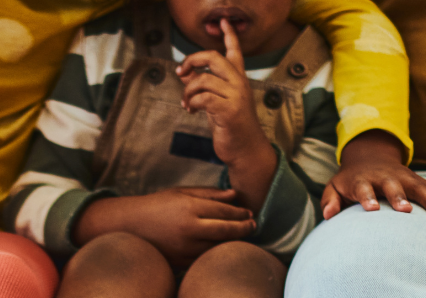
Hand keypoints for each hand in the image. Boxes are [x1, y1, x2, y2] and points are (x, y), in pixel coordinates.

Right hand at [74, 188, 255, 267]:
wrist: (128, 228)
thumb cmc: (156, 207)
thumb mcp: (181, 193)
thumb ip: (209, 194)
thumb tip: (235, 196)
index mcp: (190, 209)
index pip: (225, 211)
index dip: (241, 213)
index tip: (250, 214)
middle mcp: (189, 230)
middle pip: (227, 231)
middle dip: (244, 229)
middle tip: (253, 227)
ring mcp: (184, 249)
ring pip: (218, 249)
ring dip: (233, 244)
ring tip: (242, 239)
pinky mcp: (180, 263)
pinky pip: (204, 260)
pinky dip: (215, 255)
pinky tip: (222, 250)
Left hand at [175, 19, 269, 171]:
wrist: (245, 150)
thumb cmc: (231, 126)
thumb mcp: (215, 102)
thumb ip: (203, 86)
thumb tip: (186, 73)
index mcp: (238, 79)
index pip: (234, 51)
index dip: (229, 35)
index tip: (223, 21)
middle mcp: (239, 83)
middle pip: (213, 57)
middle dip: (191, 60)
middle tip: (180, 71)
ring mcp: (235, 95)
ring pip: (203, 79)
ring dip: (187, 91)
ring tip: (186, 103)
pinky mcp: (228, 110)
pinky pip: (202, 98)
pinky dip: (191, 103)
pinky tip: (191, 110)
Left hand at [321, 130, 425, 221]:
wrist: (369, 157)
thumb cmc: (350, 181)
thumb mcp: (334, 187)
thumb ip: (330, 200)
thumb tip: (328, 216)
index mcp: (363, 180)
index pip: (364, 188)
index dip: (367, 197)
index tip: (371, 209)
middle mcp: (385, 177)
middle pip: (394, 186)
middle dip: (400, 197)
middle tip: (406, 211)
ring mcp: (403, 177)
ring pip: (419, 188)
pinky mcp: (416, 180)